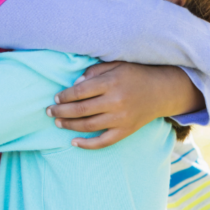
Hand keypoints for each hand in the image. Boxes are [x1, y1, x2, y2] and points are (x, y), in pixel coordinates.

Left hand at [49, 62, 199, 149]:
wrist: (161, 91)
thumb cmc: (134, 75)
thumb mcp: (115, 65)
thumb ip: (94, 72)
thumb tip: (74, 84)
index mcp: (111, 83)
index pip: (80, 92)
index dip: (64, 96)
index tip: (56, 98)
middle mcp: (116, 101)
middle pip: (81, 110)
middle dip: (61, 111)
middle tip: (49, 111)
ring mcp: (121, 118)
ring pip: (89, 126)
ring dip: (69, 125)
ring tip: (58, 122)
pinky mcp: (126, 130)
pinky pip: (104, 141)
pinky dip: (87, 144)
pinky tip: (74, 142)